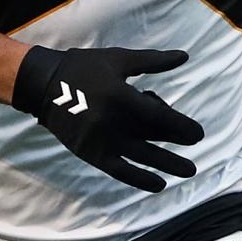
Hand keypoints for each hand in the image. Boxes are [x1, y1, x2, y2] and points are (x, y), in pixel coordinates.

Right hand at [12, 46, 204, 192]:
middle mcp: (113, 122)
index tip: (197, 134)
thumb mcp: (119, 60)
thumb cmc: (84, 68)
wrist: (43, 86)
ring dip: (168, 165)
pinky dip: (140, 180)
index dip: (182, 126)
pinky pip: (121, 172)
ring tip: (188, 171)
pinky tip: (159, 184)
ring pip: (142, 157)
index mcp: (120, 96)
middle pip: (154, 137)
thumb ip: (153, 61)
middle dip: (178, 143)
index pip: (160, 117)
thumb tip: (184, 56)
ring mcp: (102, 141)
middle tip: (197, 146)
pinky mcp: (92, 154)